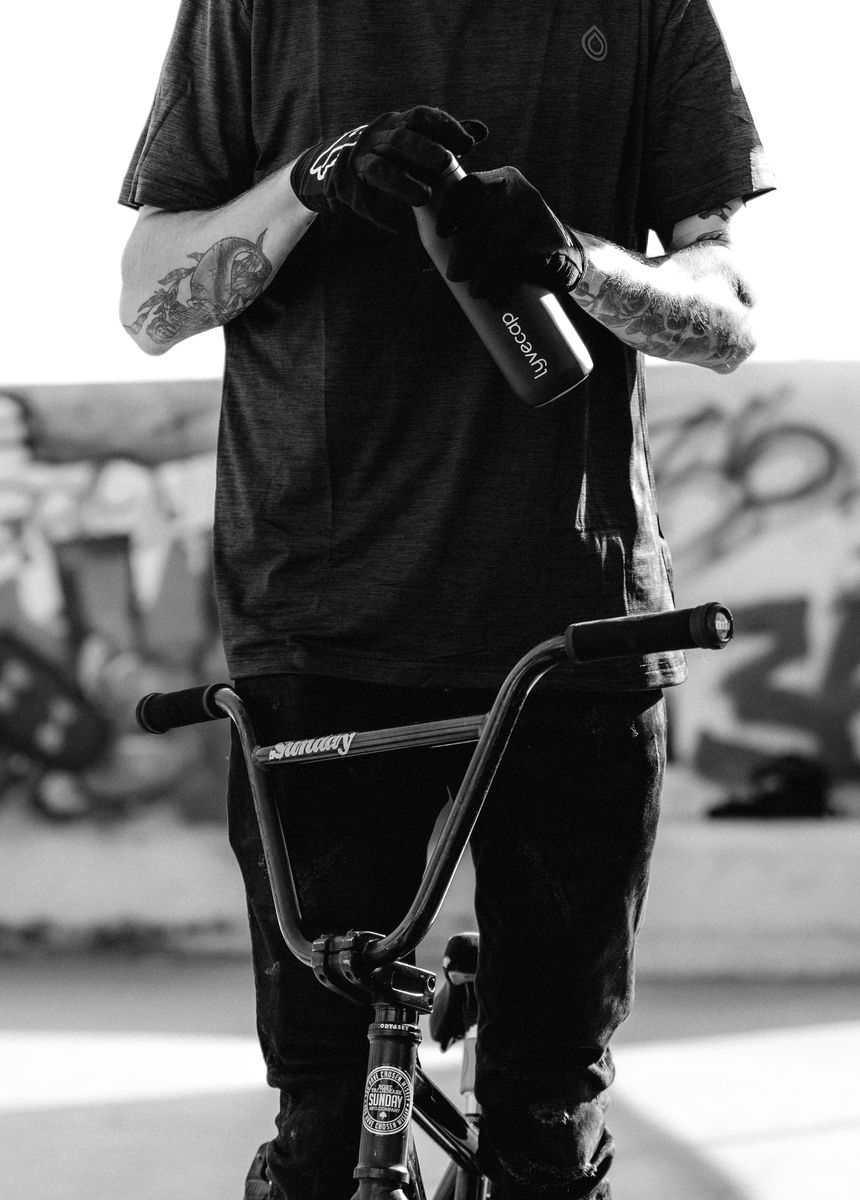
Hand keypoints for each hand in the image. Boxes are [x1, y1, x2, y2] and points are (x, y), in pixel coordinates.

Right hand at [290, 107, 487, 232]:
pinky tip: (399, 227)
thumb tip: (480, 133)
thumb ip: (441, 138)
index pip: (422, 116)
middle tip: (446, 164)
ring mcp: (359, 160)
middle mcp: (377, 137)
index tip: (469, 146)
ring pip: (380, 169)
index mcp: (396, 123)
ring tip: (423, 198)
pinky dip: (382, 215)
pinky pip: (364, 201)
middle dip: (424, 150)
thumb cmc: (386, 156)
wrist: (335, 169)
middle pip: (401, 138)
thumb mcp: (410, 141)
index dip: (446, 128)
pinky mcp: (347, 186)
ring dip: (403, 184)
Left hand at [435, 167, 584, 302]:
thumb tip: (425, 259)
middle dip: (463, 251)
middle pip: (481, 219)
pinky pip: (519, 263)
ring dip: (481, 272)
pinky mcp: (551, 243)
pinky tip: (495, 297)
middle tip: (454, 276)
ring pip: (498, 243)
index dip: (451, 209)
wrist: (565, 255)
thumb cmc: (516, 242)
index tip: (441, 234)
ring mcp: (539, 216)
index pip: (470, 186)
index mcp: (504, 180)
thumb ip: (468, 228)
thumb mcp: (496, 223)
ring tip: (475, 292)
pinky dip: (503, 283)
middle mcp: (523, 192)